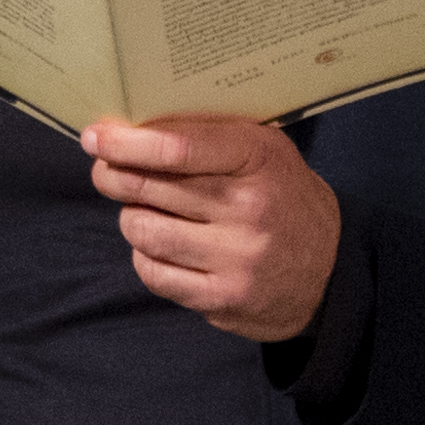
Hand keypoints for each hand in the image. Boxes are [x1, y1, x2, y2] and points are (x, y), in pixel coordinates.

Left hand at [82, 113, 339, 340]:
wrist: (329, 270)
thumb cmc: (282, 197)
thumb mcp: (263, 150)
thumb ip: (208, 134)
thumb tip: (132, 126)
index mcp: (258, 159)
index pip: (177, 148)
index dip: (127, 143)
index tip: (95, 137)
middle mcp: (248, 208)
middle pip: (150, 188)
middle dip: (114, 176)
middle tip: (105, 170)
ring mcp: (235, 258)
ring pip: (144, 231)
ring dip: (132, 218)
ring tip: (145, 211)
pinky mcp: (222, 298)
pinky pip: (153, 273)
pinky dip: (145, 256)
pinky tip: (161, 247)